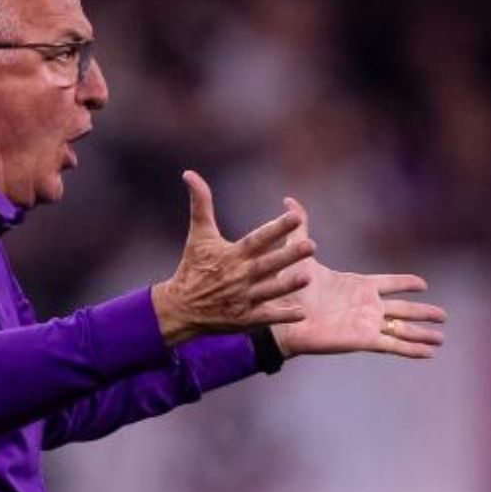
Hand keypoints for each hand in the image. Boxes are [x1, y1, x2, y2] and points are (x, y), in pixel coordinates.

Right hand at [152, 171, 315, 346]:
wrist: (180, 306)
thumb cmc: (193, 266)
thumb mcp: (198, 234)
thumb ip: (200, 204)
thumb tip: (189, 173)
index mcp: (232, 254)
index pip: (257, 238)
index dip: (276, 227)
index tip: (295, 216)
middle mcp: (239, 275)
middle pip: (267, 264)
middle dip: (288, 256)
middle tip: (311, 246)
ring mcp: (242, 298)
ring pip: (269, 291)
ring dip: (288, 285)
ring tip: (308, 277)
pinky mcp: (243, 318)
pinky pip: (265, 317)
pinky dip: (282, 316)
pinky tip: (301, 314)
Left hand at [270, 197, 446, 358]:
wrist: (282, 318)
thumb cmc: (289, 288)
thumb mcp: (299, 254)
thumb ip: (300, 227)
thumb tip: (289, 199)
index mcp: (357, 285)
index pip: (388, 283)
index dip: (405, 283)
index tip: (423, 284)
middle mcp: (366, 305)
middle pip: (403, 309)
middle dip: (423, 312)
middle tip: (443, 316)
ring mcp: (366, 323)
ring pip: (403, 329)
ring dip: (422, 334)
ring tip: (441, 340)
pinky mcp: (363, 340)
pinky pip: (393, 345)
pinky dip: (412, 349)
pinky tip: (429, 354)